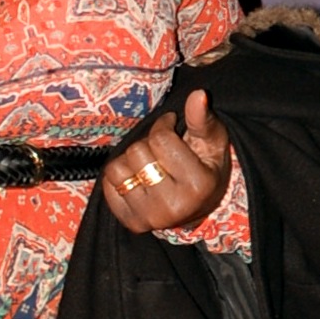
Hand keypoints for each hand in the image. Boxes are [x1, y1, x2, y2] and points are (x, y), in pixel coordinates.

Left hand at [101, 89, 231, 233]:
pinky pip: (107, 185)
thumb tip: (198, 95)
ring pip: (117, 169)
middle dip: (147, 144)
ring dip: (129, 161)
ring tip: (148, 165)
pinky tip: (137, 180)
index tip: (169, 126)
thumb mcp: (212, 142)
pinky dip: (118, 177)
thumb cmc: (206, 167)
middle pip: (136, 153)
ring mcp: (149, 218)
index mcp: (198, 185)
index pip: (160, 139)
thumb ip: (202, 119)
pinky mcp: (131, 223)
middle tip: (160, 151)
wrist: (199, 209)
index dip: (162, 125)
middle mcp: (172, 206)